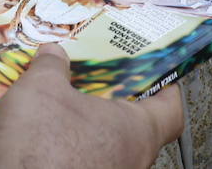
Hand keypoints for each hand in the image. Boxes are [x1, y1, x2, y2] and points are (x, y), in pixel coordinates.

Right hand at [0, 45, 176, 168]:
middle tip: (95, 83)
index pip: (171, 111)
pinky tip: (43, 137)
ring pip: (109, 149)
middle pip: (137, 128)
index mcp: (136, 132)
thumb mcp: (40, 88)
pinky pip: (85, 163)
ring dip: (89, 128)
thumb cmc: (40, 146)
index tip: (153, 72)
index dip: (164, 88)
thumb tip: (53, 54)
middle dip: (114, 104)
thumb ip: (51, 67)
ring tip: (61, 108)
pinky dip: (71, 149)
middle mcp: (131, 162)